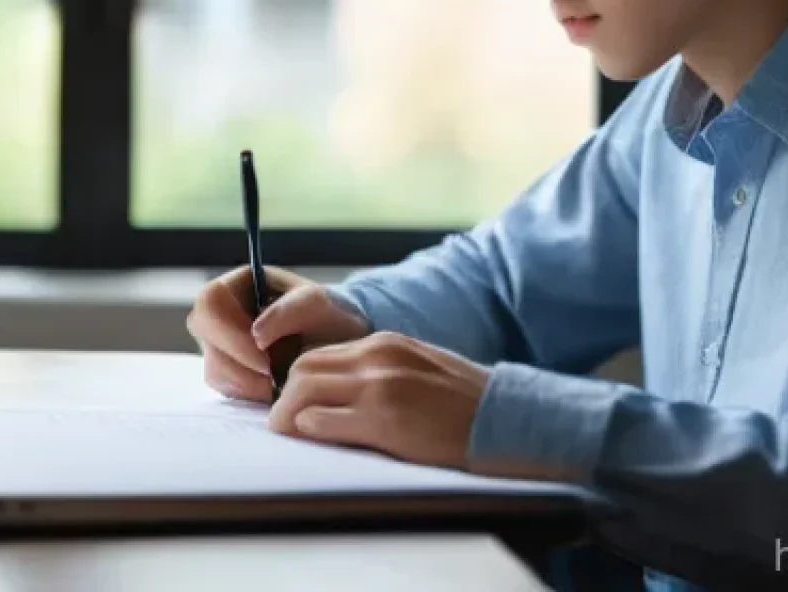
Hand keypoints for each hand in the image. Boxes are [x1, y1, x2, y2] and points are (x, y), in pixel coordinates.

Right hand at [187, 265, 369, 403]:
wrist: (340, 341)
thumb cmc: (328, 313)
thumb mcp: (317, 303)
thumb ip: (288, 311)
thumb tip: (256, 334)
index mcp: (238, 285)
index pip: (210, 302)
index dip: (227, 330)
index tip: (261, 352)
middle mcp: (223, 313)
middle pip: (206, 338)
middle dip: (239, 362)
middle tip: (274, 376)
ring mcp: (223, 344)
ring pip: (214, 367)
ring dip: (248, 382)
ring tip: (282, 381)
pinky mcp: (231, 372)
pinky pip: (227, 388)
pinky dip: (251, 393)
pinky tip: (276, 388)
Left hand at [267, 331, 490, 470]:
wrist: (504, 416)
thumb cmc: (464, 402)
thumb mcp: (417, 370)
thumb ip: (379, 374)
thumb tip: (339, 396)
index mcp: (384, 344)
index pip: (321, 355)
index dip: (300, 382)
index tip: (295, 404)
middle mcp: (377, 357)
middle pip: (304, 367)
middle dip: (286, 397)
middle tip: (284, 423)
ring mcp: (378, 386)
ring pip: (304, 391)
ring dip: (289, 415)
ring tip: (289, 436)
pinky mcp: (383, 419)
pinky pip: (323, 421)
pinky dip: (309, 431)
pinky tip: (313, 442)